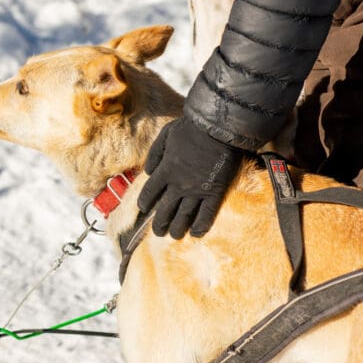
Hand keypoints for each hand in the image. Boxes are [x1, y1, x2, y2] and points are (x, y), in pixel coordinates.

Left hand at [137, 118, 241, 238]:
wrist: (218, 127)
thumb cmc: (191, 128)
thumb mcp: (166, 134)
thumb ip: (155, 153)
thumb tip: (148, 171)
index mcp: (165, 170)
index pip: (150, 192)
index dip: (146, 202)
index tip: (144, 208)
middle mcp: (179, 185)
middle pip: (165, 209)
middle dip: (160, 223)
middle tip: (158, 232)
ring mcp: (197, 191)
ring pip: (184, 216)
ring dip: (178, 228)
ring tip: (174, 235)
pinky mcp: (215, 193)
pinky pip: (207, 215)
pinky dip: (201, 226)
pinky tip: (196, 233)